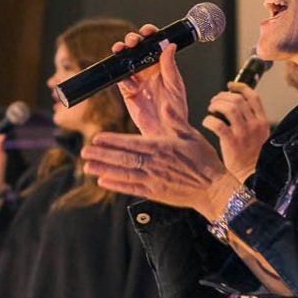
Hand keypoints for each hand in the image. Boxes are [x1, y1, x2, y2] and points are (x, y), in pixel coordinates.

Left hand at [81, 124, 238, 221]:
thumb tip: (166, 103)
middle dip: (101, 155)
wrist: (215, 189)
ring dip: (104, 170)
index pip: (132, 143)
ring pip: (124, 174)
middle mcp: (155, 164)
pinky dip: (117, 186)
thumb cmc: (205, 161)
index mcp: (162, 147)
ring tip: (87, 167)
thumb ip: (176, 120)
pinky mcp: (156, 193)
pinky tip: (103, 182)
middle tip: (83, 152)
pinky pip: (132, 189)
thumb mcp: (191, 135)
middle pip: (123, 158)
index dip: (112, 141)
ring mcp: (154, 180)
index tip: (97, 138)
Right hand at [113, 27, 191, 137]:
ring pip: (125, 61)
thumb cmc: (176, 110)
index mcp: (162, 65)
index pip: (154, 44)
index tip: (147, 31)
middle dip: (132, 40)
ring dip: (121, 53)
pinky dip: (122, 79)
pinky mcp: (127, 92)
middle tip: (132, 41)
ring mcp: (137, 80)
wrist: (166, 130)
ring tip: (120, 50)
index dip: (149, 34)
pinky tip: (130, 84)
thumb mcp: (175, 86)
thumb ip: (170, 67)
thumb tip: (170, 46)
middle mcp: (148, 70)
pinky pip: (121, 80)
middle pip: (136, 49)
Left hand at [203, 81, 272, 181]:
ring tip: (211, 109)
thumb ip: (250, 121)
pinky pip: (218, 124)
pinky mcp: (232, 142)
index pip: (253, 96)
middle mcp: (254, 124)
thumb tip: (233, 106)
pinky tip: (207, 123)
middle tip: (215, 102)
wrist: (252, 177)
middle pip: (238, 99)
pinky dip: (209, 120)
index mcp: (262, 121)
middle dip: (223, 96)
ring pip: (229, 107)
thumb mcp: (259, 136)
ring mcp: (244, 133)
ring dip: (216, 105)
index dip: (240, 87)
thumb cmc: (252, 158)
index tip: (230, 86)